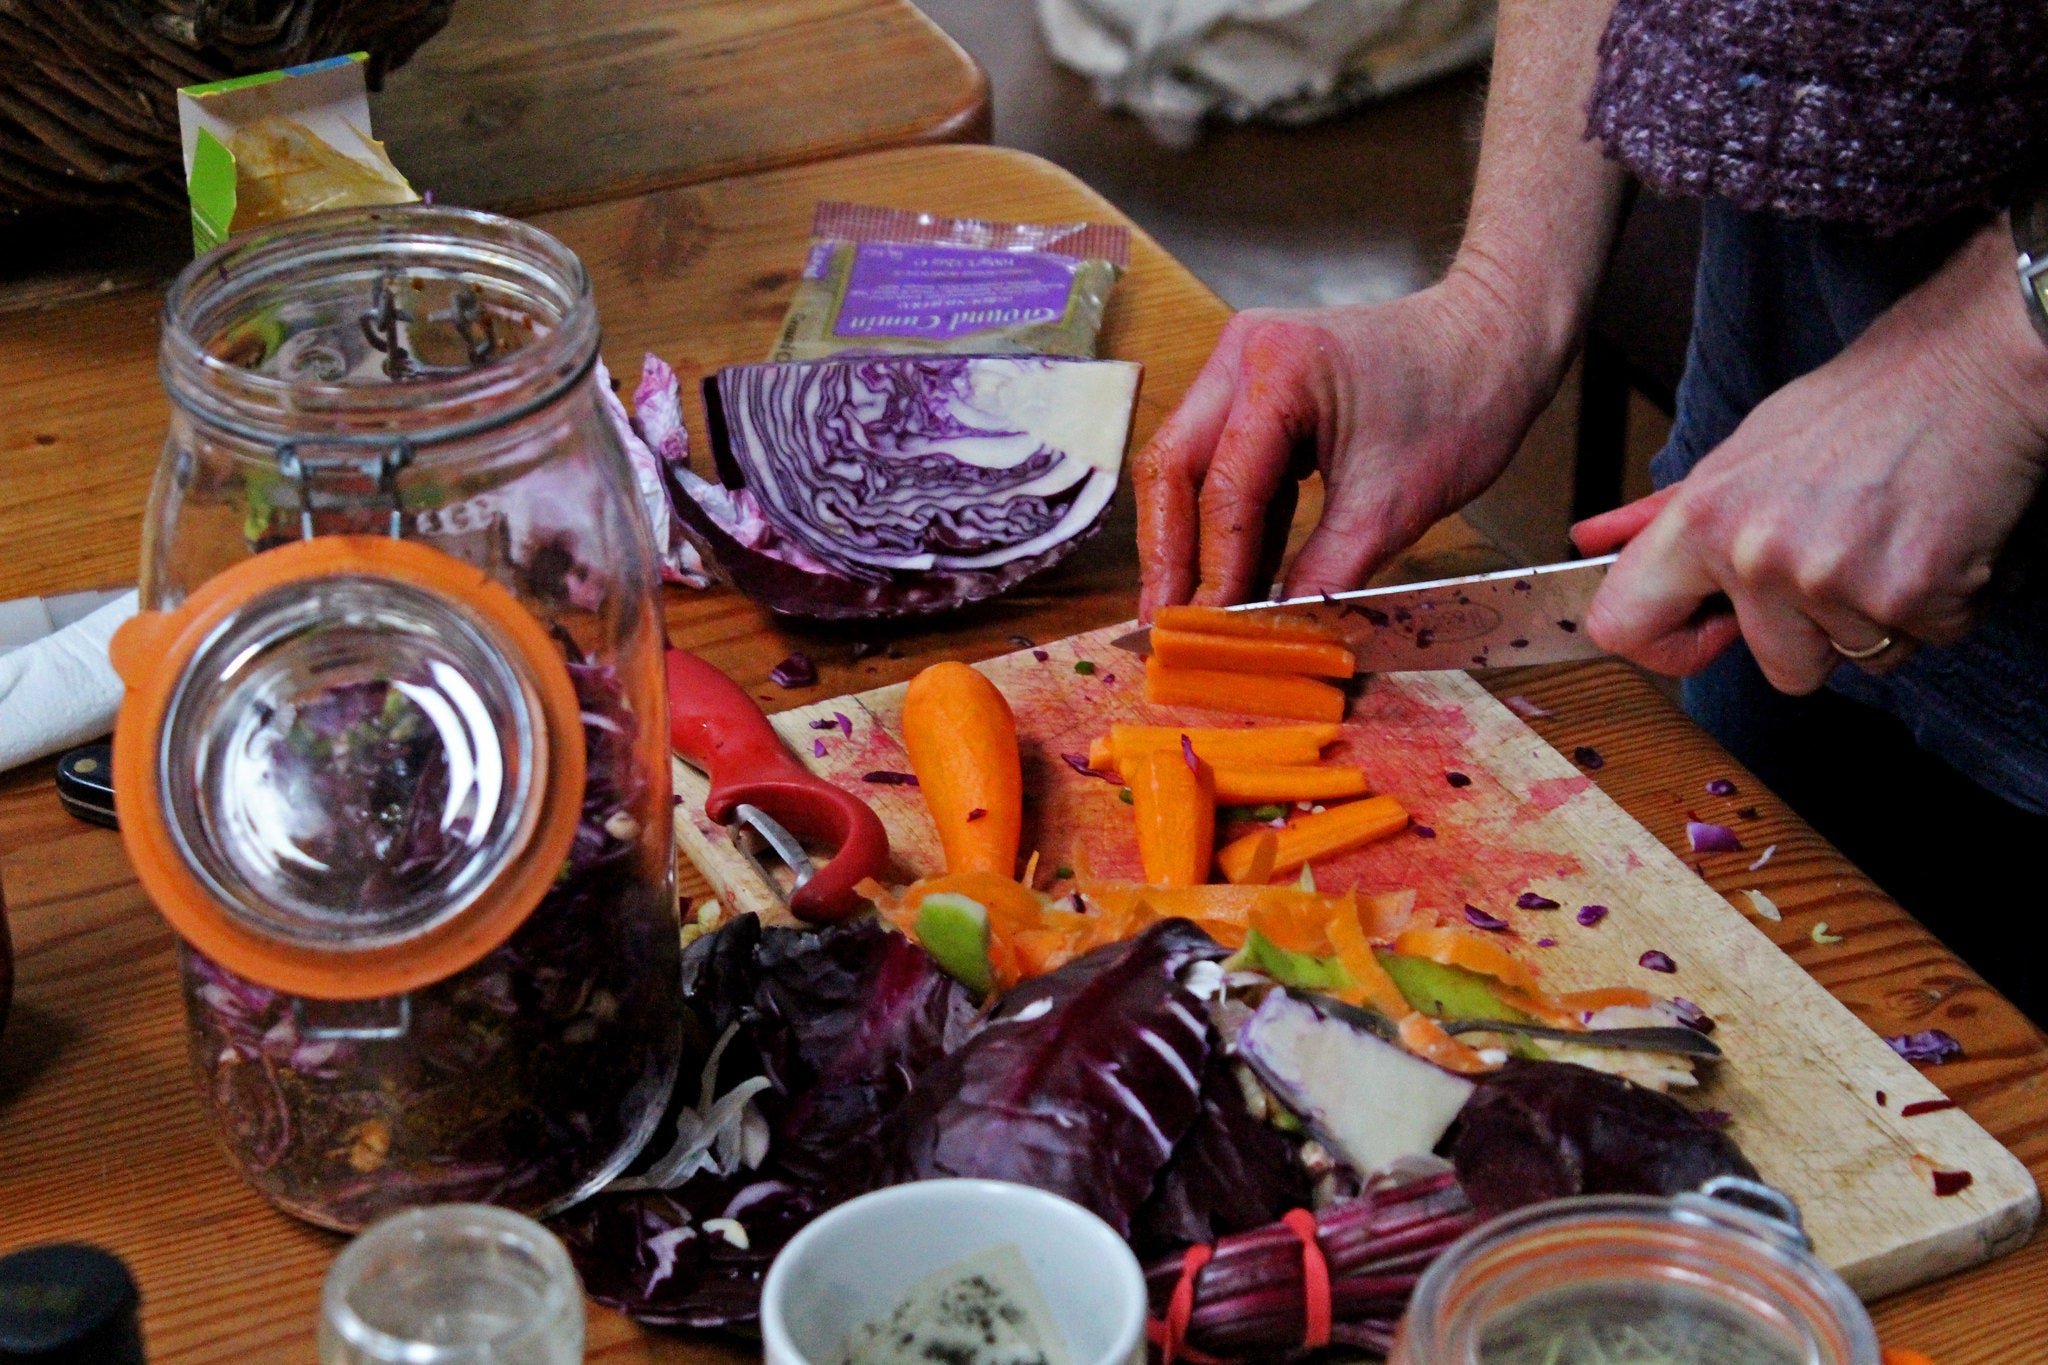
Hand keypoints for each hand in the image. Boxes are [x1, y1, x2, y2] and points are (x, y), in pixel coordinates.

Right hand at [1134, 269, 1557, 615]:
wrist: (1494, 341)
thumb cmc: (1460, 400)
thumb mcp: (1393, 505)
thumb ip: (1326, 573)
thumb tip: (1276, 636)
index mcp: (1276, 368)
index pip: (1223, 488)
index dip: (1212, 570)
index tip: (1205, 632)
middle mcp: (1242, 355)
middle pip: (1173, 467)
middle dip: (1167, 553)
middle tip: (1161, 624)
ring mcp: (1242, 367)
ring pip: (1186, 464)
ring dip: (1186, 540)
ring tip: (1182, 610)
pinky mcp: (1257, 390)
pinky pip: (1221, 461)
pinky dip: (1223, 521)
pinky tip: (1226, 576)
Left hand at [1583, 219, 2047, 692]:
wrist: (1974, 367)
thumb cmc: (1858, 409)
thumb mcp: (1741, 453)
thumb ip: (1663, 516)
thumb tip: (1591, 541)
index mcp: (1703, 520)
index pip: (1624, 628)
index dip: (1669, 646)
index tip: (1710, 627)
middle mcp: (1758, 556)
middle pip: (1777, 668)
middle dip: (1814, 631)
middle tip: (1842, 552)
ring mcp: (1834, 580)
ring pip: (1853, 659)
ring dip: (1878, 616)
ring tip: (1889, 536)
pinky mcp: (1913, 596)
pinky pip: (1920, 643)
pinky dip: (1937, 606)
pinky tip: (1934, 540)